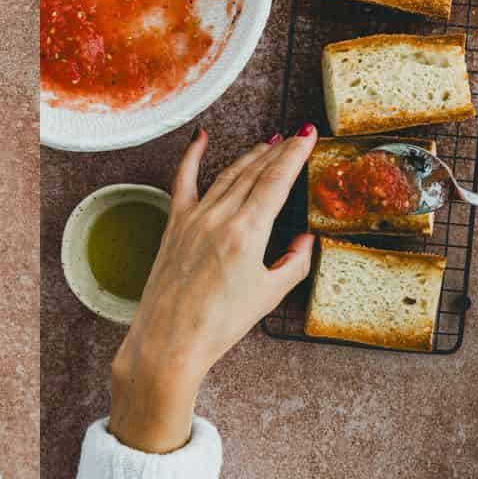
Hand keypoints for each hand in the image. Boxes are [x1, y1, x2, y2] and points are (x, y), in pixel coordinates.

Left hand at [108, 126, 317, 452]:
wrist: (170, 342)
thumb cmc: (218, 325)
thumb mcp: (268, 295)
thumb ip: (293, 263)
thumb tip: (306, 241)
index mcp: (248, 232)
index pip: (277, 180)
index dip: (295, 154)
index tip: (307, 136)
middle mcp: (220, 217)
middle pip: (255, 172)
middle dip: (278, 150)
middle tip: (294, 137)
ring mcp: (194, 218)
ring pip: (227, 174)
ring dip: (250, 156)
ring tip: (267, 144)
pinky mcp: (174, 226)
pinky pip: (184, 181)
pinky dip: (192, 156)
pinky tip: (200, 138)